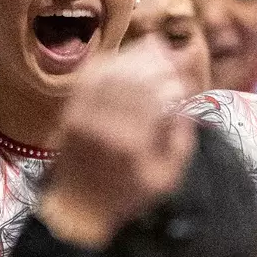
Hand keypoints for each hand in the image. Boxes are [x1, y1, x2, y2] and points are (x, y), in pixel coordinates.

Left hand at [39, 41, 195, 247]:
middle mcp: (107, 125)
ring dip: (135, 57)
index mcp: (134, 143)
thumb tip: (186, 108)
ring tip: (153, 49)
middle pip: (137, 78)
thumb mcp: (166, 179)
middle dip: (159, 62)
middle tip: (172, 57)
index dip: (176, 82)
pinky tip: (122, 58)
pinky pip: (90, 78)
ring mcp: (84, 116)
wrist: (77, 208)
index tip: (185, 82)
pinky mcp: (70, 112)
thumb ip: (180, 143)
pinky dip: (108, 63)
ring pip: (114, 72)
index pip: (159, 96)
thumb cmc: (127, 197)